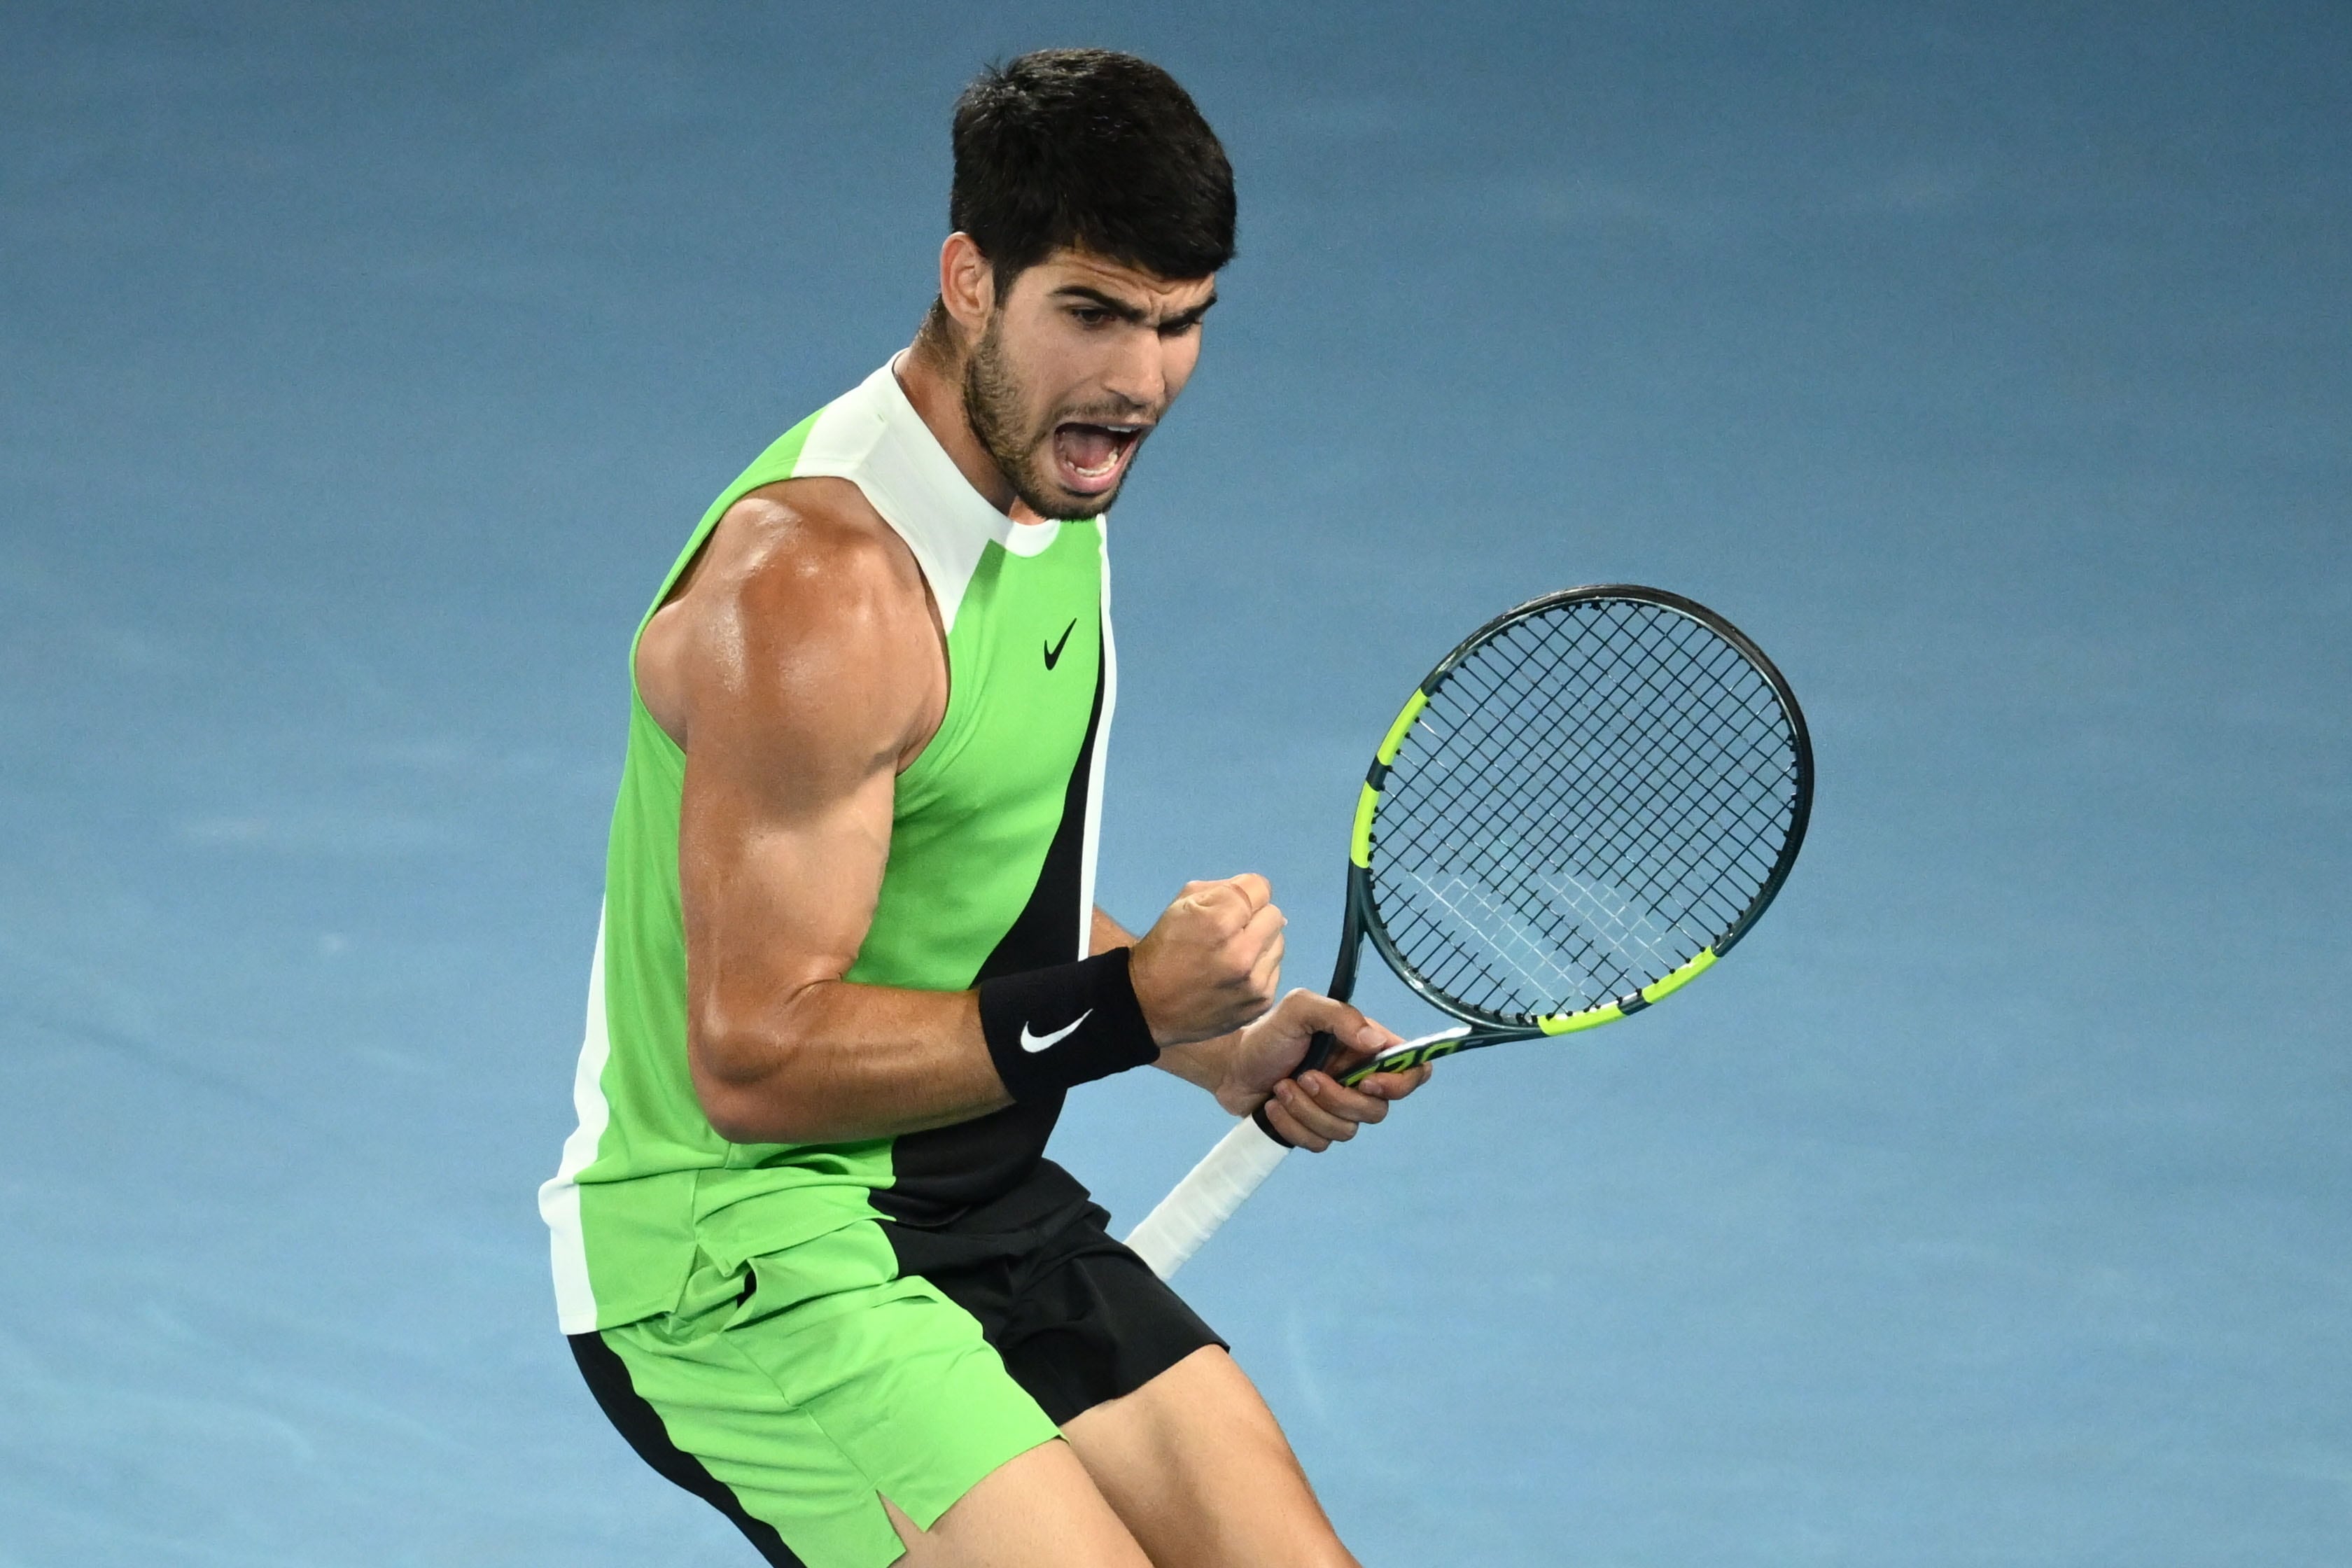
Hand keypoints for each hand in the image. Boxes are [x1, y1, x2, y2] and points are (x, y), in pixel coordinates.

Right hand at [1128, 874, 1284, 1045]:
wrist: (1148, 1006)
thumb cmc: (1164, 948)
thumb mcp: (1183, 904)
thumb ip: (1224, 888)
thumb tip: (1261, 892)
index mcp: (1219, 922)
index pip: (1260, 888)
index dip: (1242, 893)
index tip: (1227, 908)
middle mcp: (1242, 953)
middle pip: (1274, 915)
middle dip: (1253, 917)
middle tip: (1230, 931)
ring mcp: (1254, 982)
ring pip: (1278, 942)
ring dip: (1260, 943)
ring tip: (1232, 954)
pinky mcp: (1260, 1002)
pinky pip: (1274, 970)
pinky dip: (1259, 968)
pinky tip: (1235, 976)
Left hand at [1216, 989, 1433, 1151]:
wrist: (1230, 1066)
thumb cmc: (1267, 1034)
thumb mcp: (1300, 1010)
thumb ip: (1340, 1016)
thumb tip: (1376, 1040)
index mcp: (1364, 1050)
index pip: (1412, 1070)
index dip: (1400, 1083)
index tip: (1367, 1081)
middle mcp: (1358, 1081)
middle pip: (1377, 1110)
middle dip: (1336, 1098)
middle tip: (1305, 1076)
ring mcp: (1337, 1109)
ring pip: (1346, 1131)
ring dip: (1307, 1110)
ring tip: (1281, 1087)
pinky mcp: (1315, 1129)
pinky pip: (1320, 1144)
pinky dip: (1293, 1127)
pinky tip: (1273, 1106)